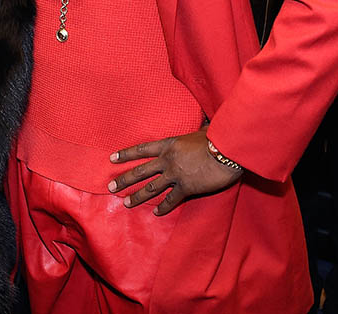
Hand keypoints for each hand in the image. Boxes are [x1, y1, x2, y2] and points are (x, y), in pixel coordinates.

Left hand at [108, 129, 241, 214]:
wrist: (226, 152)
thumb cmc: (216, 137)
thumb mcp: (201, 130)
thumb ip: (197, 129)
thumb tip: (204, 124)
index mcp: (168, 145)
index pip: (141, 150)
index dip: (126, 154)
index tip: (112, 159)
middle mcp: (167, 160)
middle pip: (141, 171)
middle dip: (124, 179)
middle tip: (111, 187)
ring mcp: (175, 175)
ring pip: (151, 188)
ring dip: (137, 197)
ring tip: (126, 203)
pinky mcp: (186, 188)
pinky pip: (171, 200)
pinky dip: (164, 208)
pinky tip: (157, 214)